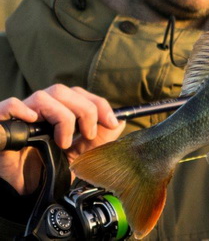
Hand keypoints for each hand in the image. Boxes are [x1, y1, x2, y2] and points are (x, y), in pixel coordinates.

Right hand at [0, 85, 124, 194]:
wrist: (26, 193)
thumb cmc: (51, 170)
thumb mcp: (81, 155)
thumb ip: (100, 138)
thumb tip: (120, 120)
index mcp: (58, 110)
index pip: (80, 94)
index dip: (99, 104)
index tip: (111, 122)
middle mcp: (40, 109)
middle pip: (64, 91)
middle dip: (85, 110)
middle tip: (89, 135)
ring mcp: (21, 115)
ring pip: (44, 96)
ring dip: (62, 117)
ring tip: (64, 142)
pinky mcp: (3, 124)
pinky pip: (10, 105)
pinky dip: (23, 109)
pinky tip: (33, 121)